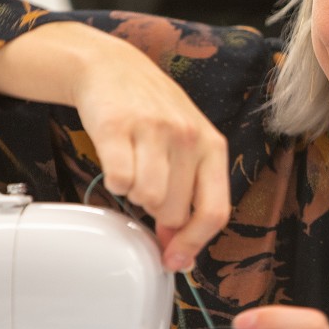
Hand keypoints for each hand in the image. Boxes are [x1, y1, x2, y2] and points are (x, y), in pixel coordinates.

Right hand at [67, 24, 230, 271]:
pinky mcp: (117, 126)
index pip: (215, 211)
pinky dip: (114, 181)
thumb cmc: (154, 113)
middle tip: (148, 187)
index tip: (176, 260)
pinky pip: (119, 180)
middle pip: (175, 212)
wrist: (113, 68)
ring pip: (147, 199)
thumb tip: (178, 249)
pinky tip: (116, 160)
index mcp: (213, 146)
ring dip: (135, 196)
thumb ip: (189, 194)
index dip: (195, 243)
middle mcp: (189, 136)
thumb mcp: (186, 147)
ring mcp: (154, 130)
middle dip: (158, 212)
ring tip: (134, 170)